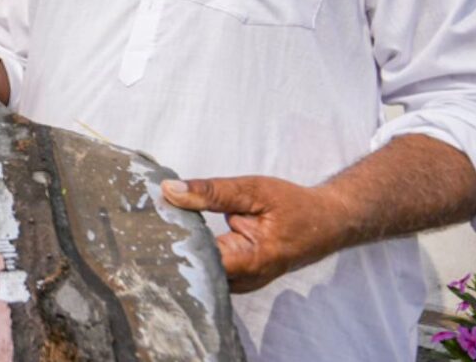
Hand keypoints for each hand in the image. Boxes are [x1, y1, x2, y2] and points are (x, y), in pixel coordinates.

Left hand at [161, 176, 346, 292]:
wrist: (327, 223)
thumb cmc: (294, 205)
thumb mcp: (253, 189)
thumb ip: (211, 192)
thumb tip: (169, 190)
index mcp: (249, 262)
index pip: (195, 260)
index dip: (171, 242)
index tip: (150, 222)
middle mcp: (242, 282)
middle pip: (193, 269)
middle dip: (171, 245)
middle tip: (148, 221)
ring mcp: (240, 284)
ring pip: (198, 270)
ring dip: (182, 248)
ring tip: (161, 225)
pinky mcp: (237, 279)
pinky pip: (207, 267)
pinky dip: (194, 250)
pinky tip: (180, 232)